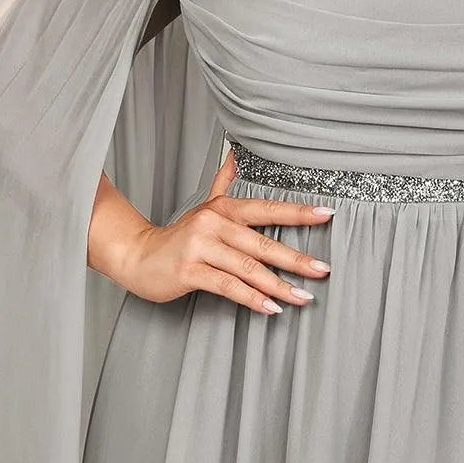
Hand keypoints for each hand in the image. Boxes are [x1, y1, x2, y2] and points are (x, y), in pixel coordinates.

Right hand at [118, 149, 333, 311]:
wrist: (136, 256)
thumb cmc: (177, 236)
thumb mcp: (203, 206)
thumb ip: (223, 183)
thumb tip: (235, 154)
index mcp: (223, 209)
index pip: (268, 208)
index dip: (298, 211)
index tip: (327, 214)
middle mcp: (213, 224)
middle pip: (262, 242)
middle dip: (296, 259)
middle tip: (323, 270)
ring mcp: (201, 247)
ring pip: (247, 267)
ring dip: (278, 285)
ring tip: (302, 297)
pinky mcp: (190, 271)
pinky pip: (227, 286)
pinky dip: (251, 298)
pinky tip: (270, 308)